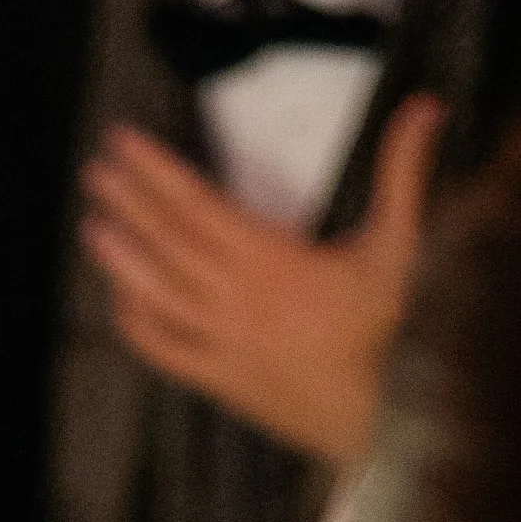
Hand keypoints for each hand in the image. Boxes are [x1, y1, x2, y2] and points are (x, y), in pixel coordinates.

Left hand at [78, 94, 444, 465]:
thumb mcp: (399, 244)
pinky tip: (123, 299)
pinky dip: (139, 323)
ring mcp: (222, 343)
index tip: (124, 143)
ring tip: (93, 227)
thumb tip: (427, 106)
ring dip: (122, 260)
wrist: (383, 416)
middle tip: (96, 170)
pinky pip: (165, 349)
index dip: (155, 171)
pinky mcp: (220, 379)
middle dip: (130, 202)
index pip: (196, 204)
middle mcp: (235, 300)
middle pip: (167, 243)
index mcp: (269, 261)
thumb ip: (403, 172)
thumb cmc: (392, 329)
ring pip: (157, 295)